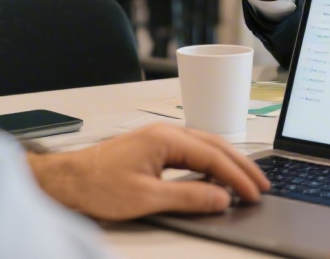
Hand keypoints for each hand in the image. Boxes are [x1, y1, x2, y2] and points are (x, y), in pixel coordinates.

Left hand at [27, 123, 270, 220]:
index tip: (253, 193)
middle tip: (262, 185)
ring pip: (205, 146)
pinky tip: (215, 176)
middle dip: (241, 165)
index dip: (237, 177)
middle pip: (214, 145)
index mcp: (166, 139)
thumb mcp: (146, 197)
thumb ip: (187, 197)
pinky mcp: (153, 147)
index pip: (213, 156)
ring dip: (227, 163)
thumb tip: (220, 198)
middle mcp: (165, 132)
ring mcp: (159, 138)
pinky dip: (210, 163)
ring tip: (246, 180)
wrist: (67, 180)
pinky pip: (192, 152)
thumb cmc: (98, 185)